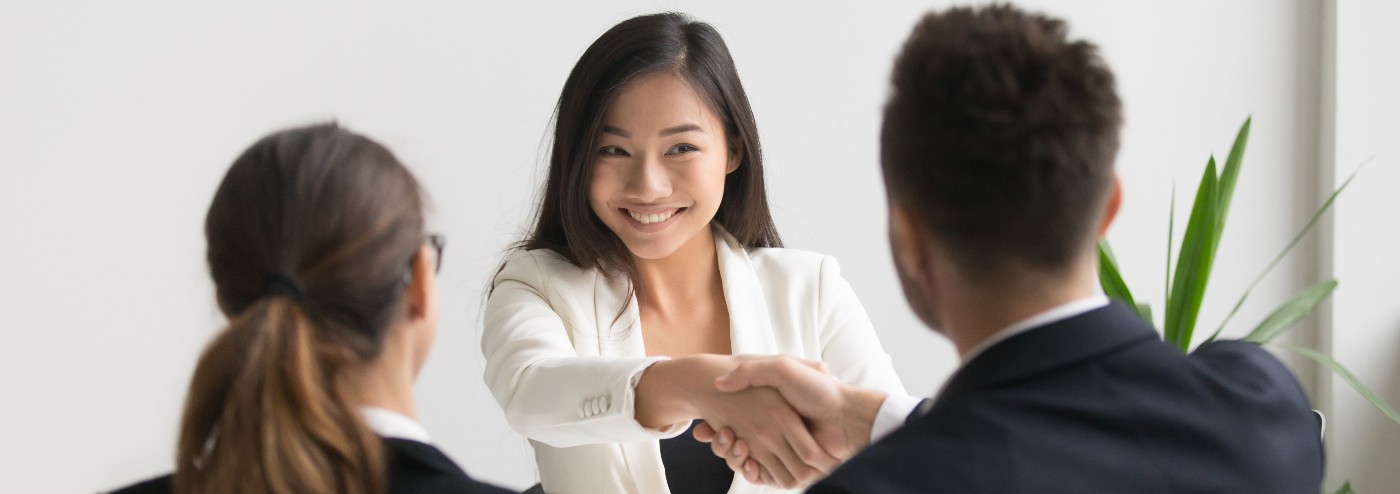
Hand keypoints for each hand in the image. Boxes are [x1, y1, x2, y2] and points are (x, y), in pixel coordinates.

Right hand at [633, 355, 839, 487]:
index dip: (718, 427)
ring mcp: (781, 448)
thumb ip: (750, 372)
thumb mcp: (781, 368)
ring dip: (733, 457)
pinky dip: (750, 472)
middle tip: (710, 436)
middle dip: (721, 443)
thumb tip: (721, 383)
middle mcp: (773, 430)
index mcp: (770, 409)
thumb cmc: (818, 391)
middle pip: (735, 442)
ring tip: (728, 447)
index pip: (732, 421)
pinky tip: (746, 463)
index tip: (705, 427)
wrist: (847, 417)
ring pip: (745, 459)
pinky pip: (762, 474)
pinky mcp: (789, 467)